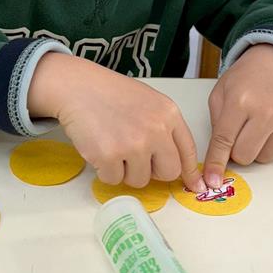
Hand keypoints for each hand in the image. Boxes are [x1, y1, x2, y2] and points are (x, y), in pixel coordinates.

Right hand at [28, 53, 202, 190]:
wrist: (77, 87)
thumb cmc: (110, 94)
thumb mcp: (148, 102)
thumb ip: (165, 128)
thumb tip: (176, 163)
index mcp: (169, 113)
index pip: (188, 151)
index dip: (191, 173)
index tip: (195, 186)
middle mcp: (156, 129)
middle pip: (168, 172)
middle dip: (153, 172)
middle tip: (135, 159)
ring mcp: (133, 144)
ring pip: (140, 180)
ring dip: (125, 171)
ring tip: (112, 146)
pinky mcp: (109, 156)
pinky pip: (113, 180)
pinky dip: (104, 170)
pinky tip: (98, 148)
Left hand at [198, 44, 272, 191]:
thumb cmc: (244, 79)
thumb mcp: (220, 95)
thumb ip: (216, 127)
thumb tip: (215, 163)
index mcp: (240, 101)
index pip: (224, 141)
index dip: (216, 162)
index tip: (212, 181)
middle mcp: (267, 112)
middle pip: (245, 156)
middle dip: (237, 151)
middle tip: (239, 133)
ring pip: (264, 158)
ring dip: (257, 147)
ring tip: (257, 125)